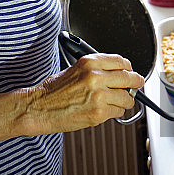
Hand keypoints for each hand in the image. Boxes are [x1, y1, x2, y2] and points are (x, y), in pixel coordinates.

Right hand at [24, 53, 144, 133]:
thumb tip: (117, 75)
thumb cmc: (52, 91)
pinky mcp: (98, 113)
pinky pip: (118, 112)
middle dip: (134, 84)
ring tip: (114, 103)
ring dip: (124, 102)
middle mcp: (96, 76)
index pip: (122, 62)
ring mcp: (98, 95)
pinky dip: (114, 113)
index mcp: (90, 62)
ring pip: (126, 98)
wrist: (38, 108)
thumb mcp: (75, 69)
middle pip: (129, 78)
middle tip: (135, 87)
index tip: (130, 73)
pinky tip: (104, 111)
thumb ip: (97, 70)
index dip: (129, 69)